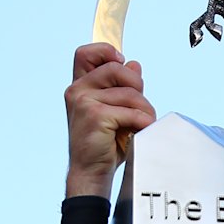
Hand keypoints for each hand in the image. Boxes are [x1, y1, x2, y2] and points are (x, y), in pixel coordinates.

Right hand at [65, 43, 155, 198]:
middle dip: (137, 86)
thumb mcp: (114, 110)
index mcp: (79, 86)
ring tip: (142, 125)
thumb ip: (121, 87)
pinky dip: (143, 123)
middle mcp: (77, 90)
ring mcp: (84, 101)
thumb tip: (134, 64)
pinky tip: (140, 132)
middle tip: (140, 106)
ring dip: (145, 110)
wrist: (91, 171)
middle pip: (117, 68)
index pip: (86, 53)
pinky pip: (132, 112)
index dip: (106, 52)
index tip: (123, 63)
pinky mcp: (96, 115)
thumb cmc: (104, 143)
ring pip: (130, 93)